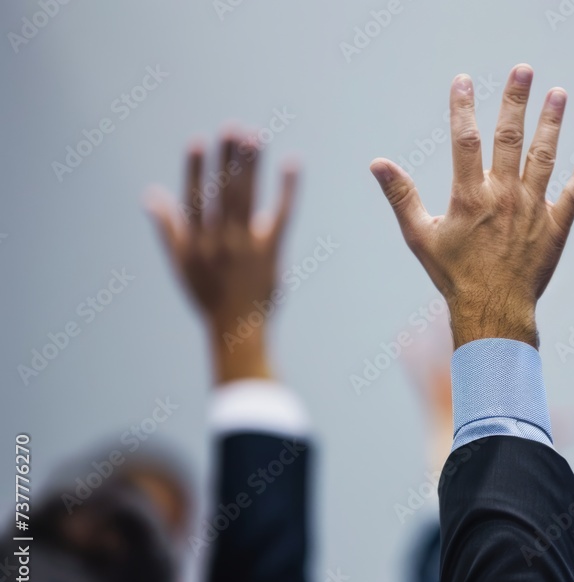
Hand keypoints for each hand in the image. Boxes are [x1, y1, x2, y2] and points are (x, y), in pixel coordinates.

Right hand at [145, 129, 298, 381]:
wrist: (236, 330)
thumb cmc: (207, 296)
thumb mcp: (181, 264)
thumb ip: (167, 228)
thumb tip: (151, 194)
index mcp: (195, 243)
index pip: (194, 199)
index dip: (195, 170)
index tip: (198, 142)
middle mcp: (219, 242)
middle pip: (223, 193)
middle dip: (228, 159)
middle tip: (234, 128)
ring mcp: (246, 246)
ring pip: (248, 199)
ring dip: (251, 166)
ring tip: (255, 137)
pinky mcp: (271, 252)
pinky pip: (281, 215)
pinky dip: (287, 189)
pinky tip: (292, 163)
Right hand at [370, 64, 573, 348]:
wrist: (493, 311)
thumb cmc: (454, 276)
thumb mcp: (420, 236)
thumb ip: (401, 196)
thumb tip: (378, 164)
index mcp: (470, 196)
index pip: (466, 140)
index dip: (463, 107)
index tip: (463, 80)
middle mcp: (504, 196)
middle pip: (510, 137)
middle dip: (515, 100)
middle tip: (523, 69)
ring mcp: (533, 210)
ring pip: (545, 157)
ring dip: (552, 123)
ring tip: (559, 93)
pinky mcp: (555, 227)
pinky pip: (573, 193)